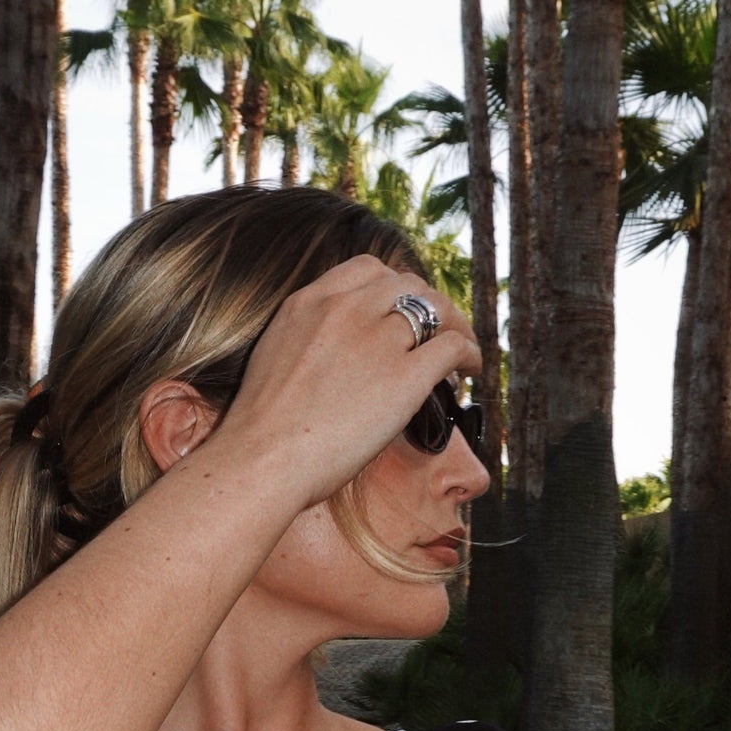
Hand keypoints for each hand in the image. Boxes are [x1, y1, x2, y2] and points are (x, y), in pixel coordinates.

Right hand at [217, 256, 480, 513]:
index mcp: (309, 302)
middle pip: (406, 284)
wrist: (261, 460)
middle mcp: (345, 309)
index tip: (402, 310)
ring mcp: (376, 340)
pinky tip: (470, 369)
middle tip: (439, 330)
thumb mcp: (276, 360)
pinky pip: (452, 346)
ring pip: (435, 308)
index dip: (394, 288)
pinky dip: (469, 353)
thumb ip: (308, 344)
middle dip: (428, 304)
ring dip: (455, 325)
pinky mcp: (404, 377)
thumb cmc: (259, 433)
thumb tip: (336, 364)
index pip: (366, 271)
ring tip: (462, 348)